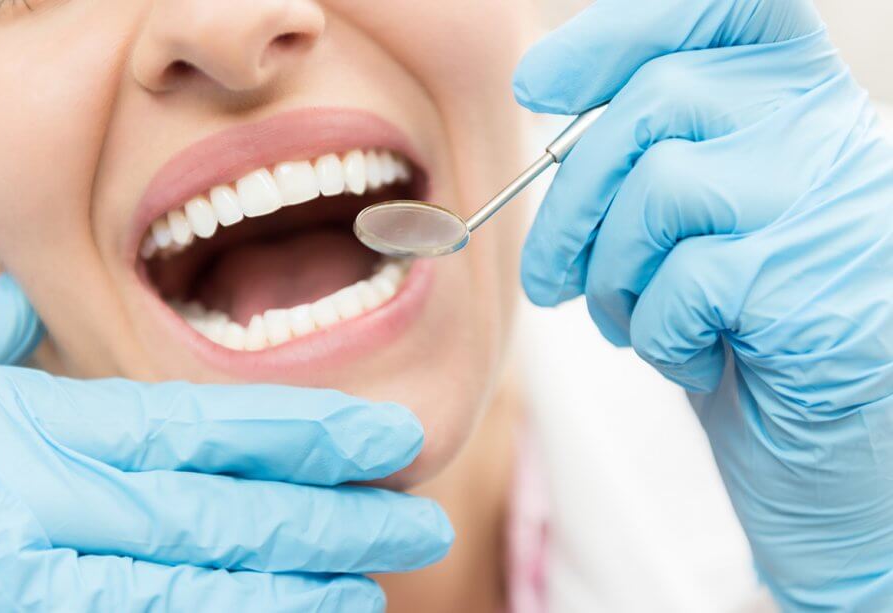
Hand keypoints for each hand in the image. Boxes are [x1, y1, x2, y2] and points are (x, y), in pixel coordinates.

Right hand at [0, 275, 452, 611]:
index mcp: (42, 434)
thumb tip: (16, 307)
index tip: (387, 435)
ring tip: (372, 587)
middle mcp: (49, 507)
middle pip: (223, 512)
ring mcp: (40, 582)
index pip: (203, 428)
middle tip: (420, 516)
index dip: (304, 432)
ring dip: (298, 591)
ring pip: (202, 588)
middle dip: (330, 517)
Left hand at [515, 0, 892, 607]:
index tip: (536, 86)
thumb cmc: (743, 334)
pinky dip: (658, 330)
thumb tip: (550, 113)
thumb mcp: (690, 231)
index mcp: (793, 100)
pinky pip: (688, 280)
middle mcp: (826, 130)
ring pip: (661, 190)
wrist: (823, 451)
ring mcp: (832, 202)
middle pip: (653, 104)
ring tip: (629, 322)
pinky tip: (686, 356)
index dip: (613, 34)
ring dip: (612, 274)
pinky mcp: (819, 282)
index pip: (716, 9)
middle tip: (545, 279)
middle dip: (569, 204)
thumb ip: (644, 162)